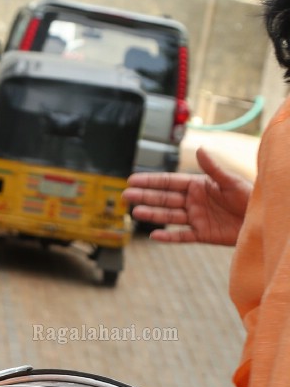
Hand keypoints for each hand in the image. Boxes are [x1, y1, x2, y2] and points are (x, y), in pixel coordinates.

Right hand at [123, 147, 251, 246]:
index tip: (132, 180)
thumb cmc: (250, 197)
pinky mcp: (203, 234)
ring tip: (135, 213)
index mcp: (199, 185)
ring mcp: (197, 218)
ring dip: (152, 214)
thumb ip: (213, 169)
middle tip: (126, 196)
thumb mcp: (231, 181)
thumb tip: (199, 150)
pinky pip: (181, 236)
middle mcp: (194, 201)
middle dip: (145, 197)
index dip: (151, 181)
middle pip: (164, 199)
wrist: (261, 220)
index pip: (169, 182)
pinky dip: (168, 237)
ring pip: (169, 216)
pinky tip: (154, 235)